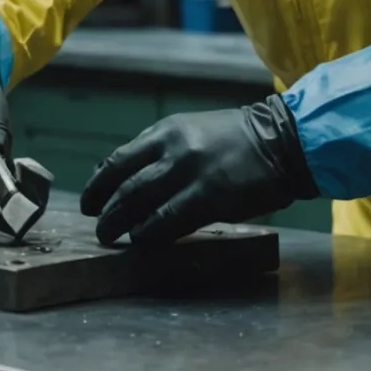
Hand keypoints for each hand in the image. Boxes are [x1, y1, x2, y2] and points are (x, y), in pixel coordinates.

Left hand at [80, 96, 317, 245]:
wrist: (281, 142)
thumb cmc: (236, 141)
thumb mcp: (191, 132)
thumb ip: (159, 152)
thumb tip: (124, 177)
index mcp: (166, 131)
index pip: (118, 160)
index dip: (97, 185)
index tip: (88, 201)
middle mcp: (172, 149)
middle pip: (123, 184)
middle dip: (104, 209)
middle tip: (98, 226)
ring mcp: (189, 173)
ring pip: (139, 203)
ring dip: (120, 223)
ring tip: (111, 237)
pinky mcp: (208, 197)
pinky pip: (168, 220)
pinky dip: (149, 232)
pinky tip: (142, 239)